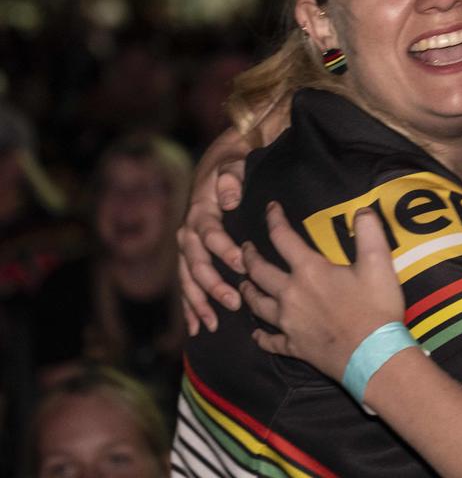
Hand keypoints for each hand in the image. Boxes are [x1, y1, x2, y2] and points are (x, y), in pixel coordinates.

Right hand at [177, 128, 249, 334]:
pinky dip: (190, 307)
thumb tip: (229, 199)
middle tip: (234, 302)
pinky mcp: (188, 259)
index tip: (243, 265)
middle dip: (213, 286)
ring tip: (212, 324)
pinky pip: (187, 285)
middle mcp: (187, 233)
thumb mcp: (232, 166)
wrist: (214, 170)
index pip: (210, 235)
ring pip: (188, 280)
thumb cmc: (229, 170)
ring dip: (199, 303)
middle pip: (196, 264)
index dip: (225, 250)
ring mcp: (185, 248)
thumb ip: (232, 179)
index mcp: (200, 213)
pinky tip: (196, 327)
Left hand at [242, 203, 405, 381]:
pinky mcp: (293, 346)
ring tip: (243, 284)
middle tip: (244, 248)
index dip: (274, 220)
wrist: (373, 355)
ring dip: (248, 292)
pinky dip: (261, 337)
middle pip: (260, 272)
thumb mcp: (379, 262)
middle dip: (249, 257)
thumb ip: (369, 231)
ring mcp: (289, 322)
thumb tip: (361, 210)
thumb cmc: (376, 307)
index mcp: (309, 270)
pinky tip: (256, 335)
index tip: (270, 208)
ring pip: (258, 305)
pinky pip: (270, 341)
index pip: (283, 238)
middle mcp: (290, 294)